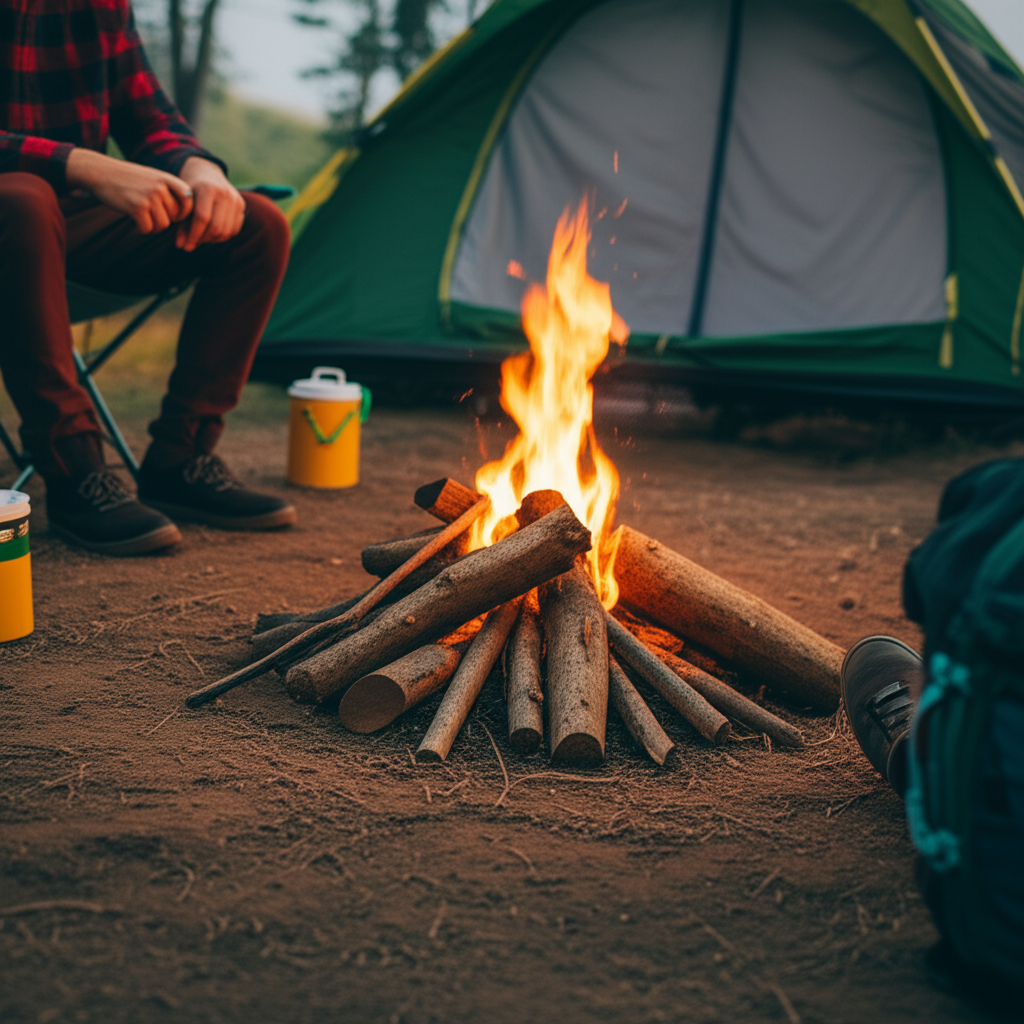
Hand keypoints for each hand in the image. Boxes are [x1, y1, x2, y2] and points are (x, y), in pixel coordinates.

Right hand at [66, 149, 192, 233]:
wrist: (100, 172)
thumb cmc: (129, 179)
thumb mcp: (153, 177)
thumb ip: (170, 191)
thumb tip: (186, 216)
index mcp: (167, 178)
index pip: (189, 201)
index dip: (184, 212)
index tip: (174, 215)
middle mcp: (160, 187)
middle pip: (175, 217)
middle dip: (165, 220)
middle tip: (150, 214)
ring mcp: (149, 197)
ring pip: (163, 225)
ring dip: (153, 226)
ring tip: (142, 216)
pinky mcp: (137, 208)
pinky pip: (148, 229)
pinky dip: (141, 229)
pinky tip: (134, 220)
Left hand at [176, 157, 245, 251]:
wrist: (206, 173)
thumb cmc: (190, 190)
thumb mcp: (182, 203)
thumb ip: (181, 223)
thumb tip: (180, 246)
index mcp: (208, 189)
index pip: (203, 218)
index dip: (193, 235)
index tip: (185, 246)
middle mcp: (225, 194)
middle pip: (217, 227)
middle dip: (203, 239)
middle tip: (192, 244)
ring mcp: (235, 200)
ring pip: (226, 231)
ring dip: (212, 239)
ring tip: (201, 238)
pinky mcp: (241, 206)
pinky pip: (234, 230)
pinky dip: (222, 236)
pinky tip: (211, 233)